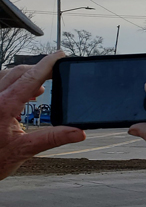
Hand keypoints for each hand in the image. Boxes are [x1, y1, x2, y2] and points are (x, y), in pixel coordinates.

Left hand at [0, 51, 85, 179]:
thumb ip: (52, 138)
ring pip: (6, 75)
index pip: (30, 78)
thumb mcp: (24, 150)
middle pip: (18, 72)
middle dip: (38, 69)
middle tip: (55, 72)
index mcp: (3, 106)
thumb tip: (77, 132)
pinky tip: (22, 96)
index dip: (47, 64)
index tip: (60, 56)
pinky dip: (13, 84)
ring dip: (25, 76)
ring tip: (40, 86)